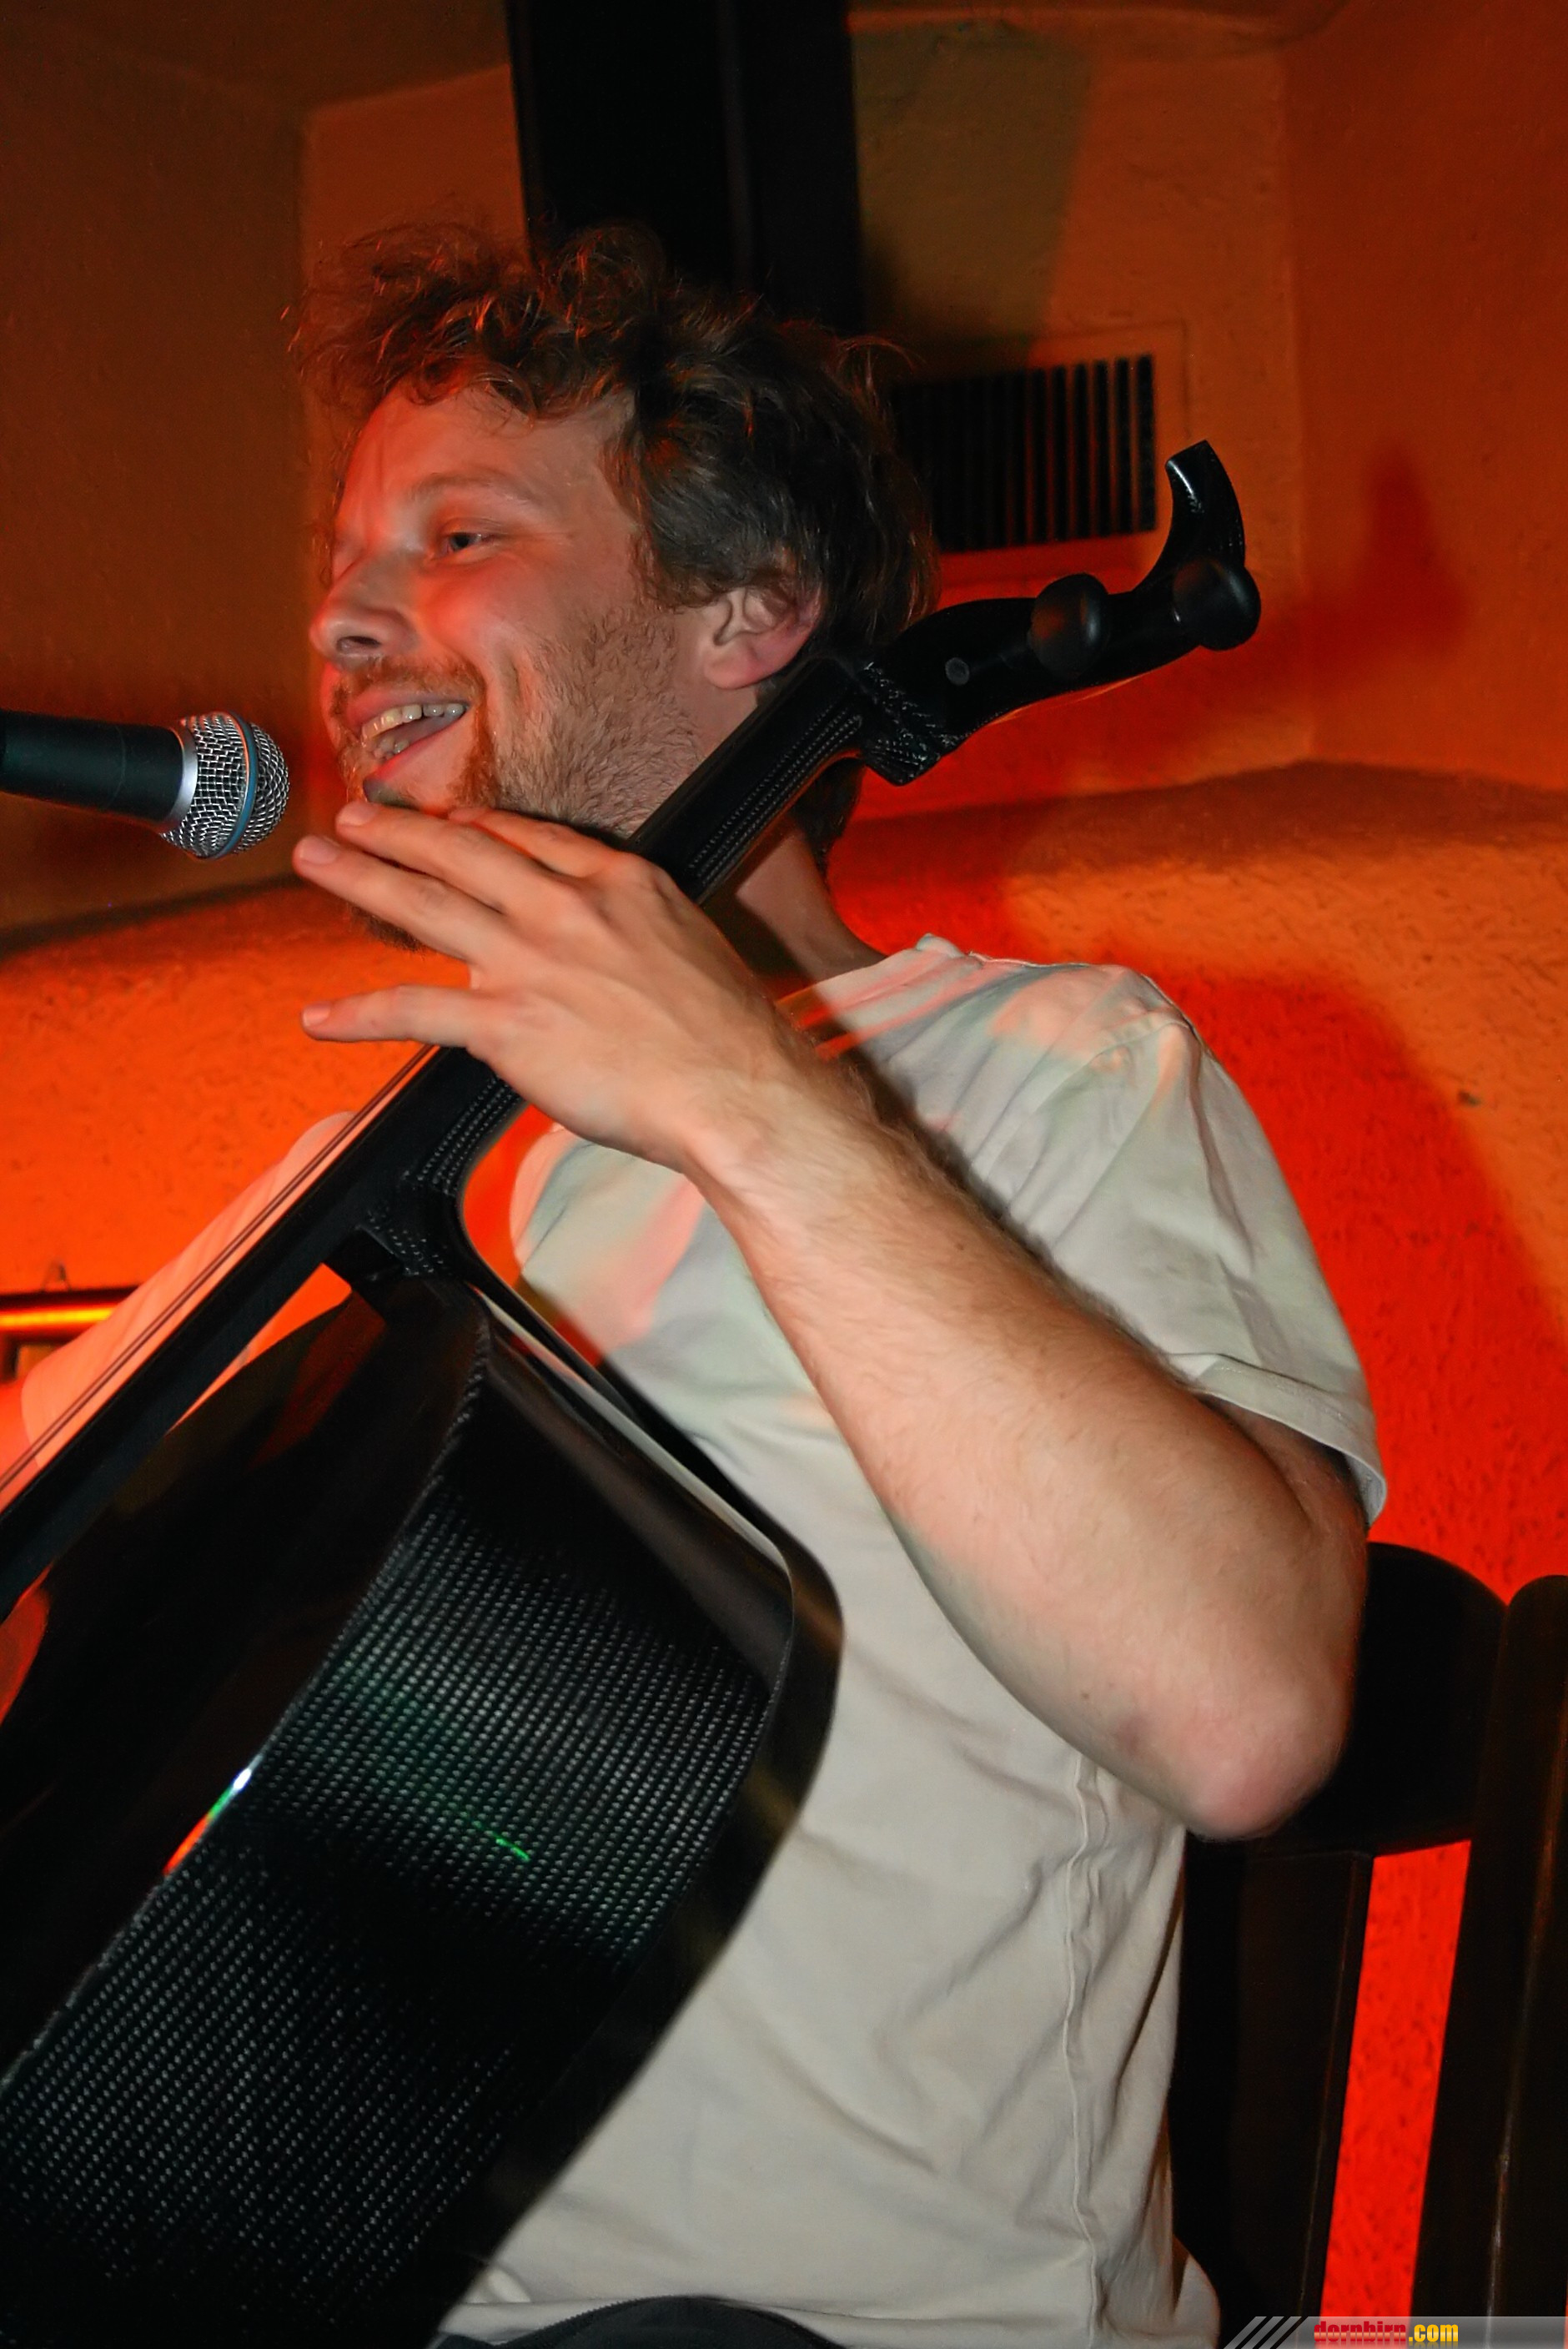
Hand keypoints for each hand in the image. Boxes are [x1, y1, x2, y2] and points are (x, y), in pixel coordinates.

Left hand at [292, 801, 814, 1175]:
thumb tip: (611, 944)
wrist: (734, 1089)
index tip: (452, 819)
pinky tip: (319, 1018)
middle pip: (462, 852)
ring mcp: (528, 962)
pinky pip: (413, 1010)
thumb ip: (637, 925)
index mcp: (617, 883)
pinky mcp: (505, 1023)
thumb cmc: (727, 1034)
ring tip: (318, 860)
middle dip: (399, 830)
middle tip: (354, 816)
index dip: (481, 825)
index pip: (532, 839)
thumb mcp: (692, 940)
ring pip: (424, 905)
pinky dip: (357, 1016)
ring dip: (361, 877)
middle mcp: (564, 907)